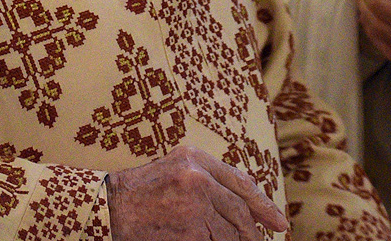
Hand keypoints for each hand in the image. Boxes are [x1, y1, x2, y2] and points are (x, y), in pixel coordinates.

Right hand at [106, 144, 286, 239]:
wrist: (110, 206)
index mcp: (197, 159)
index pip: (241, 183)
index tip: (279, 223)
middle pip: (239, 211)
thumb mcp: (178, 166)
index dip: (264, 205)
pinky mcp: (186, 231)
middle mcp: (198, 179)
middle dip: (254, 231)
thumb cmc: (144, 188)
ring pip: (228, 233)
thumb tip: (247, 195)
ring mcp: (192, 206)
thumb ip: (211, 175)